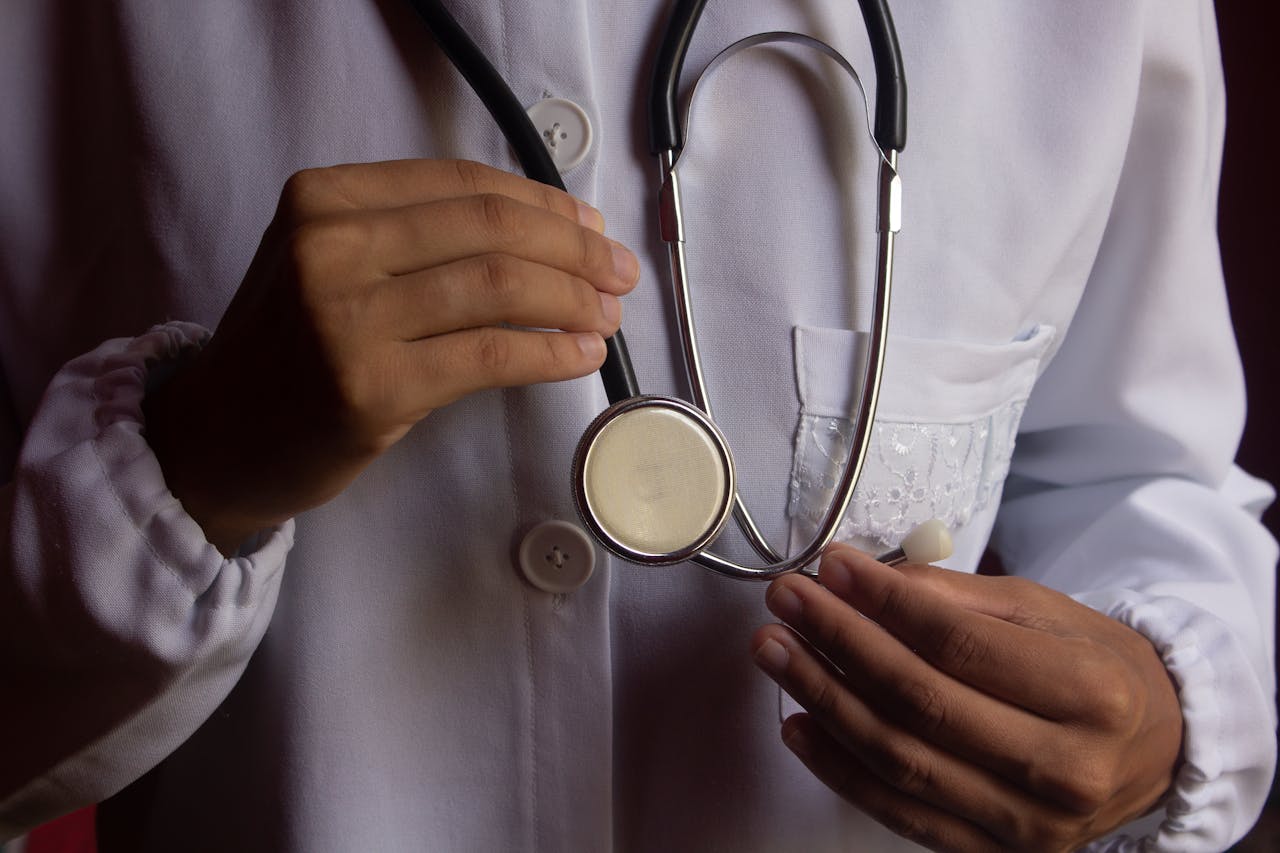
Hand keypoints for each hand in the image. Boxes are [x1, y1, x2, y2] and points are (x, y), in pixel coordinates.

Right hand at [144, 159, 638, 551]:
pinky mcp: (369, 387)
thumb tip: (550, 231)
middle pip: (488, 230)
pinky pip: (487, 356)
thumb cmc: (290, 348)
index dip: (542, 204)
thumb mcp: (329, 262)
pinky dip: (548, 353)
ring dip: (571, 299)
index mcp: (322, 198)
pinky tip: (581, 355)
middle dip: (573, 250)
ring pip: (496, 287)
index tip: (591, 227)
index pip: (461, 184)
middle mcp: (329, 245)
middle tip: (619, 273)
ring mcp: (345, 317)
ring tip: (608, 314)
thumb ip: (414, 236)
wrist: (216, 436)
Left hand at [751, 545, 1182, 851]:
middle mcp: (1066, 768)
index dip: (883, 603)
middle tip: (787, 602)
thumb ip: (954, 597)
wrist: (1153, 752)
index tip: (830, 567)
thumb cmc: (1095, 669)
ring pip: (900, 759)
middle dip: (838, 643)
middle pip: (921, 701)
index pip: (960, 644)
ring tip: (775, 651)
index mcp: (1090, 692)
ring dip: (823, 699)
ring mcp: (1029, 824)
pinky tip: (798, 723)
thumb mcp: (1044, 611)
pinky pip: (900, 813)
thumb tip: (864, 578)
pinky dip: (839, 770)